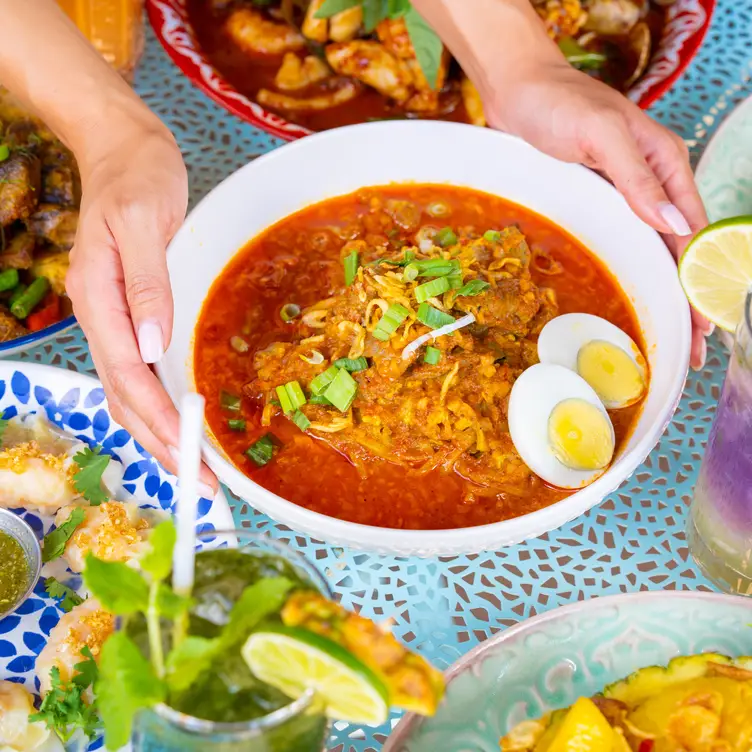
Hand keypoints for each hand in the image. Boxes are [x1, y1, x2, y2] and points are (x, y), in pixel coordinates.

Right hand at [66, 108, 216, 493]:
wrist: (123, 150)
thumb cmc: (135, 178)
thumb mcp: (143, 222)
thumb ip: (146, 285)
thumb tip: (153, 346)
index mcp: (98, 300)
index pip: (129, 378)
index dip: (160, 422)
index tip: (192, 455)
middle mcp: (102, 318)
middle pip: (126, 398)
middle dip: (163, 444)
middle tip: (202, 485)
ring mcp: (115, 318)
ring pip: (130, 392)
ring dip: (160, 433)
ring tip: (193, 468)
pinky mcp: (132, 313)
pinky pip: (141, 372)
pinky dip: (160, 405)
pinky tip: (180, 421)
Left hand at [481, 61, 711, 368]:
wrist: (516, 89)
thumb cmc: (559, 102)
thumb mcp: (601, 133)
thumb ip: (637, 177)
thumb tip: (672, 226)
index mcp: (665, 165)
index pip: (693, 234)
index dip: (700, 283)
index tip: (704, 327)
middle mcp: (649, 183)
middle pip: (676, 251)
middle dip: (686, 300)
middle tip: (690, 352)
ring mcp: (619, 195)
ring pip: (647, 251)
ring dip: (657, 291)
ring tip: (662, 336)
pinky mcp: (590, 201)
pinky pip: (615, 241)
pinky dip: (626, 270)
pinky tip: (626, 295)